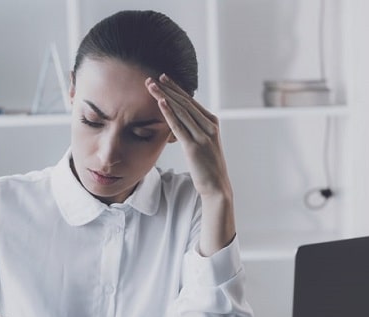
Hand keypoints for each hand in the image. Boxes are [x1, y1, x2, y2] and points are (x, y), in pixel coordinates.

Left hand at [146, 74, 236, 255]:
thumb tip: (180, 121)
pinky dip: (169, 113)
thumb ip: (194, 130)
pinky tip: (160, 103)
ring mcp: (202, 136)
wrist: (217, 186)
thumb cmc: (208, 167)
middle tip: (153, 78)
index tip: (163, 79)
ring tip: (151, 86)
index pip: (191, 102)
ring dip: (164, 97)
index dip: (176, 89)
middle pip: (185, 102)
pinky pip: (179, 126)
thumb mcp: (204, 144)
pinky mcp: (194, 147)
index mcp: (212, 123)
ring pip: (180, 111)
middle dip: (168, 89)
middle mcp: (209, 126)